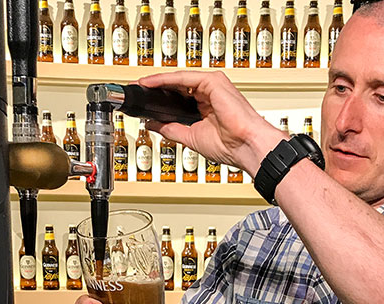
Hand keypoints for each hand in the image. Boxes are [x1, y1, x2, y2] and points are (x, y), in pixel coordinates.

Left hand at [137, 71, 286, 175]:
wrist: (246, 146)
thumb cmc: (231, 146)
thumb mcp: (191, 137)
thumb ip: (171, 129)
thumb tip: (153, 125)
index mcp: (207, 107)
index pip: (179, 98)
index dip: (160, 99)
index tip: (144, 102)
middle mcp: (210, 94)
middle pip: (177, 86)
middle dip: (156, 89)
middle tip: (137, 92)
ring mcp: (213, 86)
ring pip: (179, 79)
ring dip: (158, 82)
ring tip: (140, 86)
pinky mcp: (213, 81)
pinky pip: (183, 77)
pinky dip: (165, 79)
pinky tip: (151, 83)